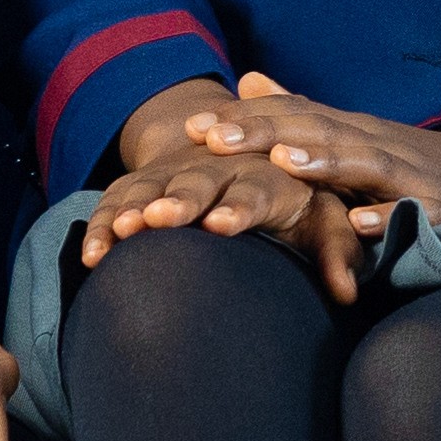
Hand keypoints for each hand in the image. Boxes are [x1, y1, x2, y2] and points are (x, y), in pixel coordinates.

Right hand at [74, 130, 383, 302]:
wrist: (238, 148)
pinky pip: (118, 201)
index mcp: (266, 175)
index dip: (237, 206)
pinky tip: (92, 256)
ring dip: (134, 208)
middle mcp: (216, 167)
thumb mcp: (319, 217)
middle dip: (179, 200)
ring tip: (121, 232)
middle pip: (197, 183)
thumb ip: (334, 251)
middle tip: (160, 220)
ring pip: (151, 187)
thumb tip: (349, 293)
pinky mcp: (143, 182)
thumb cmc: (290, 196)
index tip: (221, 224)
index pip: (254, 189)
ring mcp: (175, 171)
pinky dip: (103, 224)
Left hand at [219, 69, 440, 230]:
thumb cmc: (418, 164)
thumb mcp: (358, 135)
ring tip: (284, 161)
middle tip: (215, 137)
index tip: (192, 126)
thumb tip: (247, 81)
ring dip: (324, 161)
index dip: (244, 120)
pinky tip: (359, 223)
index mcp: (353, 133)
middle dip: (266, 133)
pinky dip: (387, 217)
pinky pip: (414, 215)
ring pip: (365, 164)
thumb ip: (304, 111)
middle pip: (319, 132)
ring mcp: (412, 179)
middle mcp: (378, 147)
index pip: (294, 116)